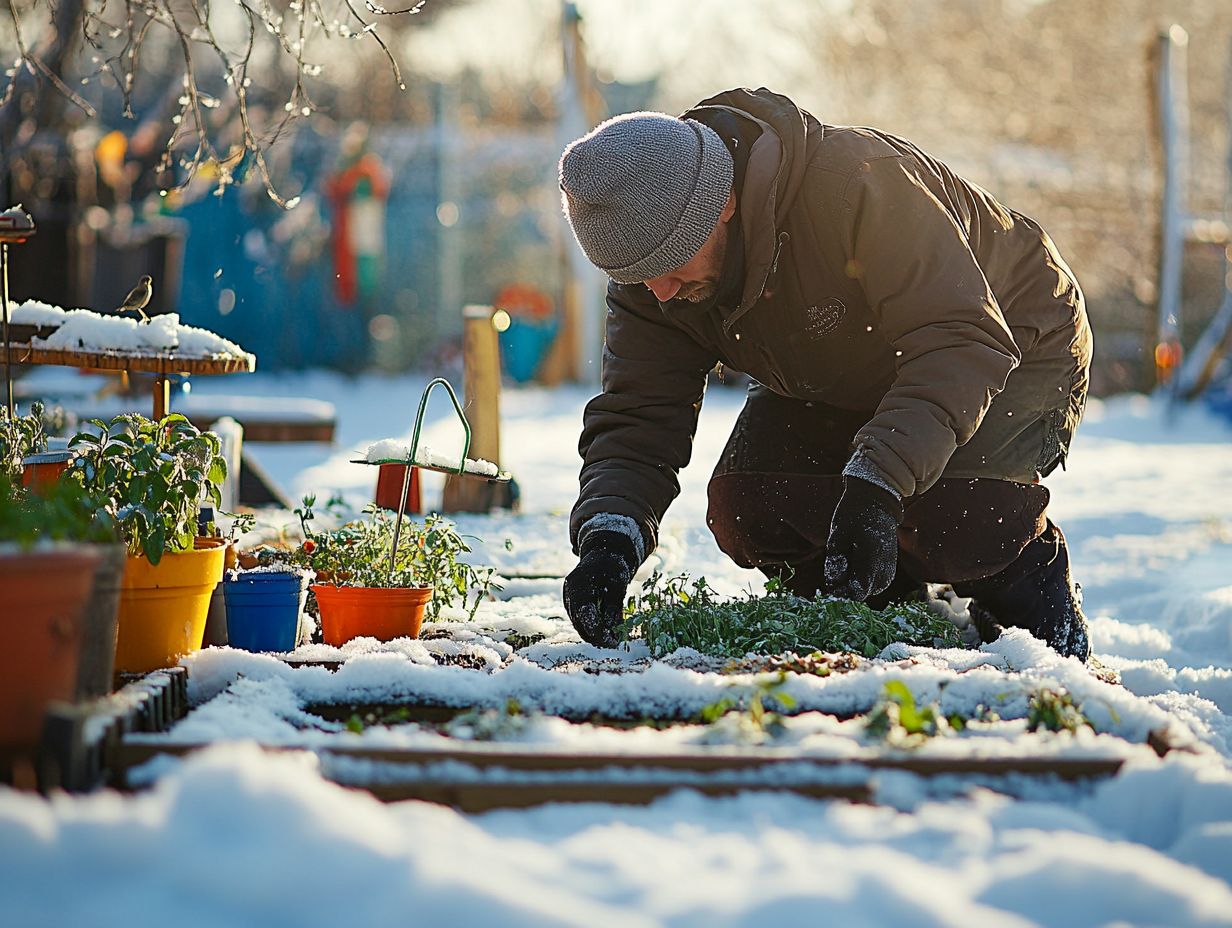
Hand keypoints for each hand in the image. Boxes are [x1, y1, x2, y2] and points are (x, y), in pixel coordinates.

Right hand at [563, 530, 636, 646]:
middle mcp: (569, 591)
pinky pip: (579, 619)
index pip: (584, 612)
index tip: (611, 642)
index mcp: (579, 583)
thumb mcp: (619, 584)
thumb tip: (611, 630)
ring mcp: (568, 597)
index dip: (597, 630)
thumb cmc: (613, 567)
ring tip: (612, 640)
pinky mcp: (572, 602)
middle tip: (614, 644)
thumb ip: (614, 607)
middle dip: (596, 635)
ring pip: (578, 622)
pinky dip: (591, 626)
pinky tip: (606, 632)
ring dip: (594, 633)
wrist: (603, 554)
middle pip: (579, 621)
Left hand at [824, 476, 902, 600]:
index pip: (856, 591)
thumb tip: (833, 587)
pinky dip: (862, 579)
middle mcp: (884, 569)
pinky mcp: (889, 569)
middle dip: (846, 587)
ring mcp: (889, 570)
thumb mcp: (837, 537)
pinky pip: (874, 585)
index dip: (840, 592)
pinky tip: (855, 563)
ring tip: (847, 561)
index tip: (830, 585)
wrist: (876, 502)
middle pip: (861, 594)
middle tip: (837, 569)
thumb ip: (835, 564)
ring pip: (867, 591)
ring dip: (854, 584)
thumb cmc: (852, 516)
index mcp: (871, 559)